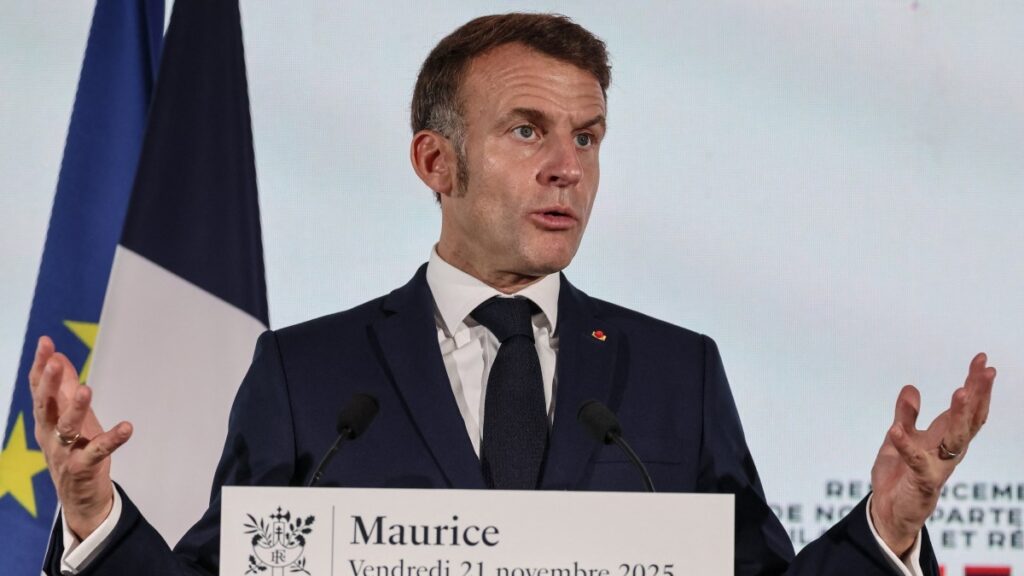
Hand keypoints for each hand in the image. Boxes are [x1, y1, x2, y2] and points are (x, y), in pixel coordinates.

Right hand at [29, 335, 132, 539]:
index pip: (38, 389)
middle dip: (49, 383)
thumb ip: (63, 389)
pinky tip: (127, 427)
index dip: (40, 366)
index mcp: (45, 420)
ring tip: (86, 389)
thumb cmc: (74, 451)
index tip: (45, 342)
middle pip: (45, 406)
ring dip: (75, 408)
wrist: (79, 498)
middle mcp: (49, 435)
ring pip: (66, 428)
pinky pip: (97, 452)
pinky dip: (112, 439)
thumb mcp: (69, 417)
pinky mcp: (82, 468)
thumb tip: (58, 356)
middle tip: (54, 363)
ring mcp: (63, 453)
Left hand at [870, 353, 994, 555]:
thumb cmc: (899, 475)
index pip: (968, 409)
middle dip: (978, 394)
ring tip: (960, 391)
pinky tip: (895, 429)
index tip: (983, 361)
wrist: (888, 512)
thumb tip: (911, 388)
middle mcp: (948, 451)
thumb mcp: (900, 437)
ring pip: (955, 439)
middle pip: (969, 420)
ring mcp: (938, 467)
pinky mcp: (921, 482)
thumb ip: (906, 415)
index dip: (977, 386)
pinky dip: (905, 445)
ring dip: (959, 415)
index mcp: (945, 438)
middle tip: (986, 371)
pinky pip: (915, 461)